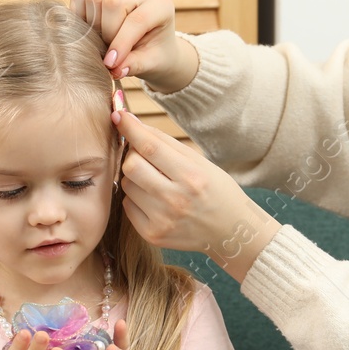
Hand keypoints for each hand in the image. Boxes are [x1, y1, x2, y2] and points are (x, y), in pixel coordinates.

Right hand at [70, 0, 181, 85]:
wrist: (153, 47)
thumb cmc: (155, 55)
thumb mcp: (151, 64)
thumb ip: (135, 65)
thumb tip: (114, 70)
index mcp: (161, 5)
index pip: (136, 19)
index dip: (120, 42)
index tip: (111, 64)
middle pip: (112, 3)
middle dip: (106, 33)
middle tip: (109, 53)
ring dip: (93, 25)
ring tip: (103, 42)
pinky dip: (80, 15)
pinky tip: (91, 31)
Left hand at [110, 108, 281, 281]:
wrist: (230, 231)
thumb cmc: (216, 191)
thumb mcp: (200, 163)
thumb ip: (166, 143)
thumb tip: (132, 123)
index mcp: (192, 177)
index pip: (150, 147)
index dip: (130, 128)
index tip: (118, 115)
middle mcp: (176, 200)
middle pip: (131, 166)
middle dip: (134, 155)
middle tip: (147, 157)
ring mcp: (162, 220)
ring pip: (126, 185)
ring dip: (136, 178)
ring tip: (157, 182)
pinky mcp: (152, 234)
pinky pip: (128, 205)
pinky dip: (137, 198)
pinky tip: (155, 200)